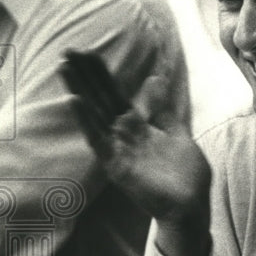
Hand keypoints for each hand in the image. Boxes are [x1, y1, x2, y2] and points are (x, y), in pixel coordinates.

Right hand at [60, 50, 210, 255]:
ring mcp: (118, 149)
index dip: (102, 74)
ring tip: (64, 67)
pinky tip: (75, 101)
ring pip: (95, 114)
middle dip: (86, 75)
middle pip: (101, 98)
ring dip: (80, 90)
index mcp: (138, 126)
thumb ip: (162, 109)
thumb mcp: (176, 133)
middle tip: (67, 51)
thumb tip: (156, 78)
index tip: (88, 52)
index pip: (115, 93)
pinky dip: (87, 121)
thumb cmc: (185, 174)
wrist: (191, 205)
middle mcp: (123, 135)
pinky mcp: (116, 165)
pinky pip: (98, 140)